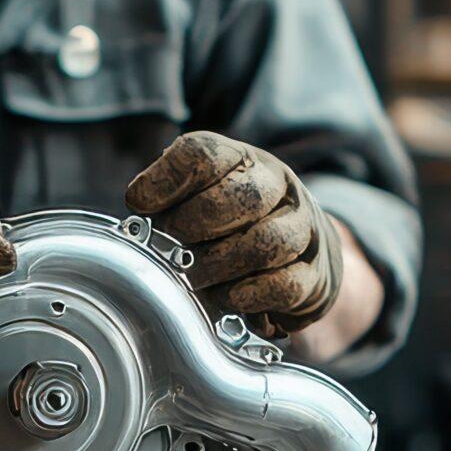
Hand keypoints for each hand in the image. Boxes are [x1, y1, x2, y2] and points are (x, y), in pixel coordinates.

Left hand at [126, 131, 340, 335]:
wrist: (302, 255)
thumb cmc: (235, 226)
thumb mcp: (201, 198)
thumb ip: (169, 199)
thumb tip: (138, 208)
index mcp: (242, 160)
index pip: (205, 152)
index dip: (166, 179)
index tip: (140, 203)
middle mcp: (277, 186)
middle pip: (244, 194)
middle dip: (198, 223)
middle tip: (175, 242)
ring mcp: (301, 228)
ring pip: (267, 241)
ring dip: (222, 264)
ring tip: (196, 277)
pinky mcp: (312, 274)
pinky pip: (284, 284)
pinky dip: (248, 295)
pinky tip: (228, 298)